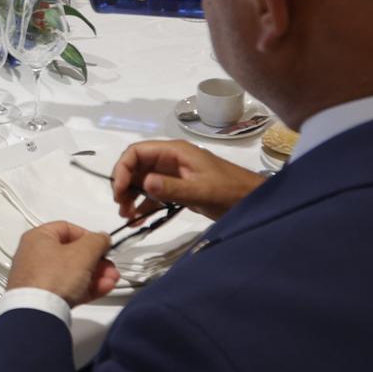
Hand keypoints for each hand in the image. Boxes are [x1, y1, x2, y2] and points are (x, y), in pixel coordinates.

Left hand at [7, 221, 117, 305]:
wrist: (38, 312)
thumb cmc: (55, 276)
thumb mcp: (82, 253)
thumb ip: (97, 241)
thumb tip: (103, 238)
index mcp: (38, 238)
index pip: (67, 229)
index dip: (88, 235)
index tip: (102, 245)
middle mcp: (35, 256)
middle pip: (72, 253)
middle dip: (97, 261)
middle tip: (110, 267)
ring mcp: (39, 278)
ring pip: (73, 272)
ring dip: (96, 275)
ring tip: (112, 279)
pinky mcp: (45, 297)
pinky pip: (69, 288)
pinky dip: (86, 287)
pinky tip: (104, 288)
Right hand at [111, 139, 263, 222]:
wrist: (253, 200)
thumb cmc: (230, 191)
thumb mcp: (201, 190)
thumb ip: (173, 187)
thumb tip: (144, 183)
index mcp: (175, 151)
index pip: (137, 152)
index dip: (123, 169)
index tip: (119, 193)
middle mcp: (171, 159)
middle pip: (137, 166)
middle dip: (125, 185)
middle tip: (121, 208)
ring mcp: (174, 174)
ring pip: (143, 181)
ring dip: (132, 196)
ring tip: (127, 216)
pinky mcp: (179, 188)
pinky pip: (155, 193)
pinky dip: (145, 205)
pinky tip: (138, 219)